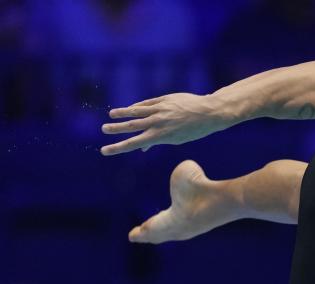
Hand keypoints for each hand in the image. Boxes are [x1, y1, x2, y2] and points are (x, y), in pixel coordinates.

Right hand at [100, 93, 229, 155]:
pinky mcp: (163, 99)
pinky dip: (137, 107)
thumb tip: (142, 148)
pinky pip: (146, 104)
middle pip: (132, 126)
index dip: (118, 147)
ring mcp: (160, 109)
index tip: (105, 150)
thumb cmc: (194, 129)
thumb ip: (157, 141)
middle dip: (116, 129)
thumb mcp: (176, 139)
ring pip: (136, 111)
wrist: (209, 112)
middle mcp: (158, 122)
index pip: (134, 143)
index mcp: (161, 136)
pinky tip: (130, 108)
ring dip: (122, 113)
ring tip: (111, 116)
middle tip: (103, 130)